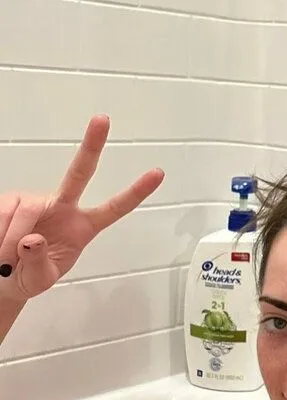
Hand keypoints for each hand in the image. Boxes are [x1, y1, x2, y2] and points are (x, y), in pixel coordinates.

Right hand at [0, 116, 163, 303]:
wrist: (2, 278)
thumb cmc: (29, 277)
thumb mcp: (39, 280)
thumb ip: (40, 263)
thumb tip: (32, 239)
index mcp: (82, 227)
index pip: (114, 208)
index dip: (135, 192)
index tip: (158, 174)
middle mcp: (63, 206)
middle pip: (80, 172)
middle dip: (91, 145)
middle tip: (103, 119)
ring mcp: (36, 201)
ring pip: (25, 210)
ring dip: (10, 238)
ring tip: (5, 260)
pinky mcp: (10, 200)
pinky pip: (3, 212)